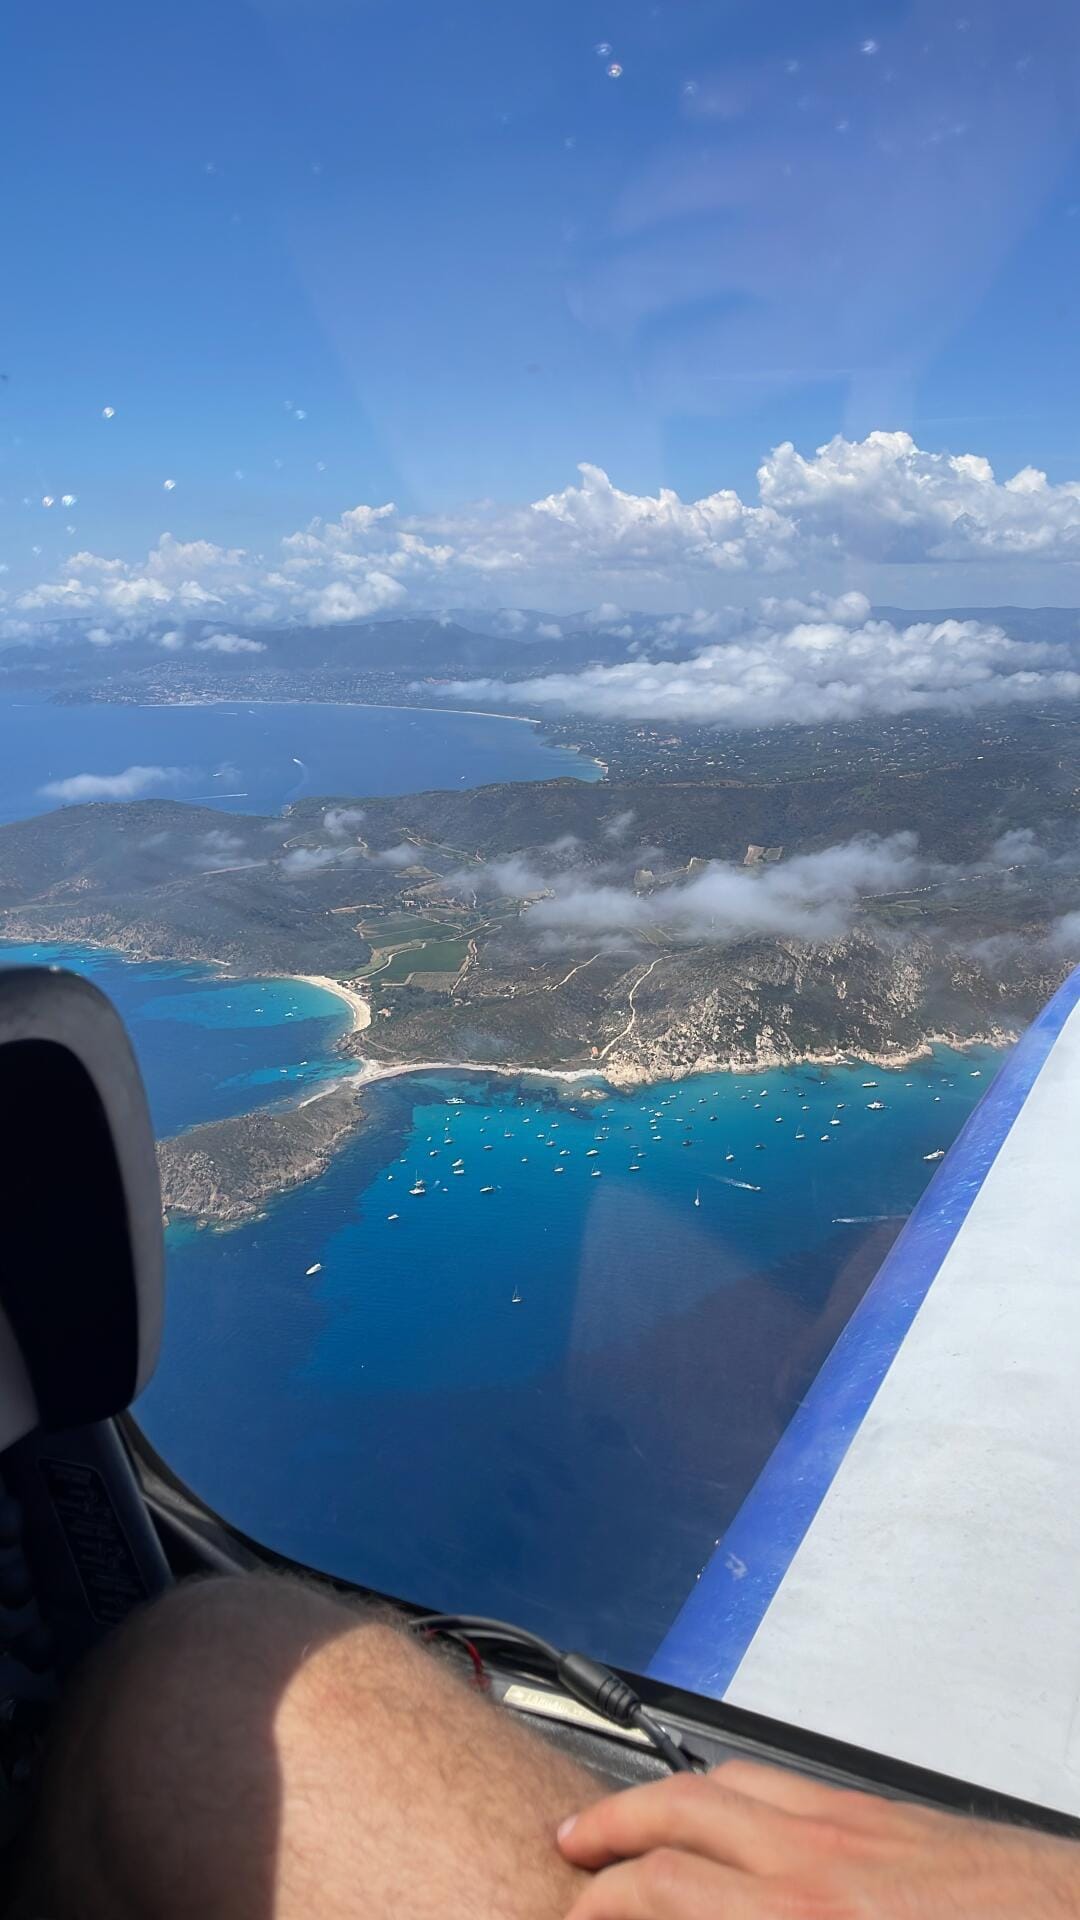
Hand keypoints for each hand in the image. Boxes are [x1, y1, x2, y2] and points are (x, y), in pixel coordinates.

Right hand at [556, 1757, 1079, 1917]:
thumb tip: (697, 1914)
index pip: (660, 1889)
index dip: (600, 1903)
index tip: (575, 1915)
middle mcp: (813, 1860)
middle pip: (676, 1812)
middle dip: (609, 1827)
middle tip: (572, 1847)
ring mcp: (847, 1824)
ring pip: (725, 1783)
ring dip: (663, 1796)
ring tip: (629, 1816)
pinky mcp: (880, 1814)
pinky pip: (782, 1782)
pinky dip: (729, 1786)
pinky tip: (727, 1807)